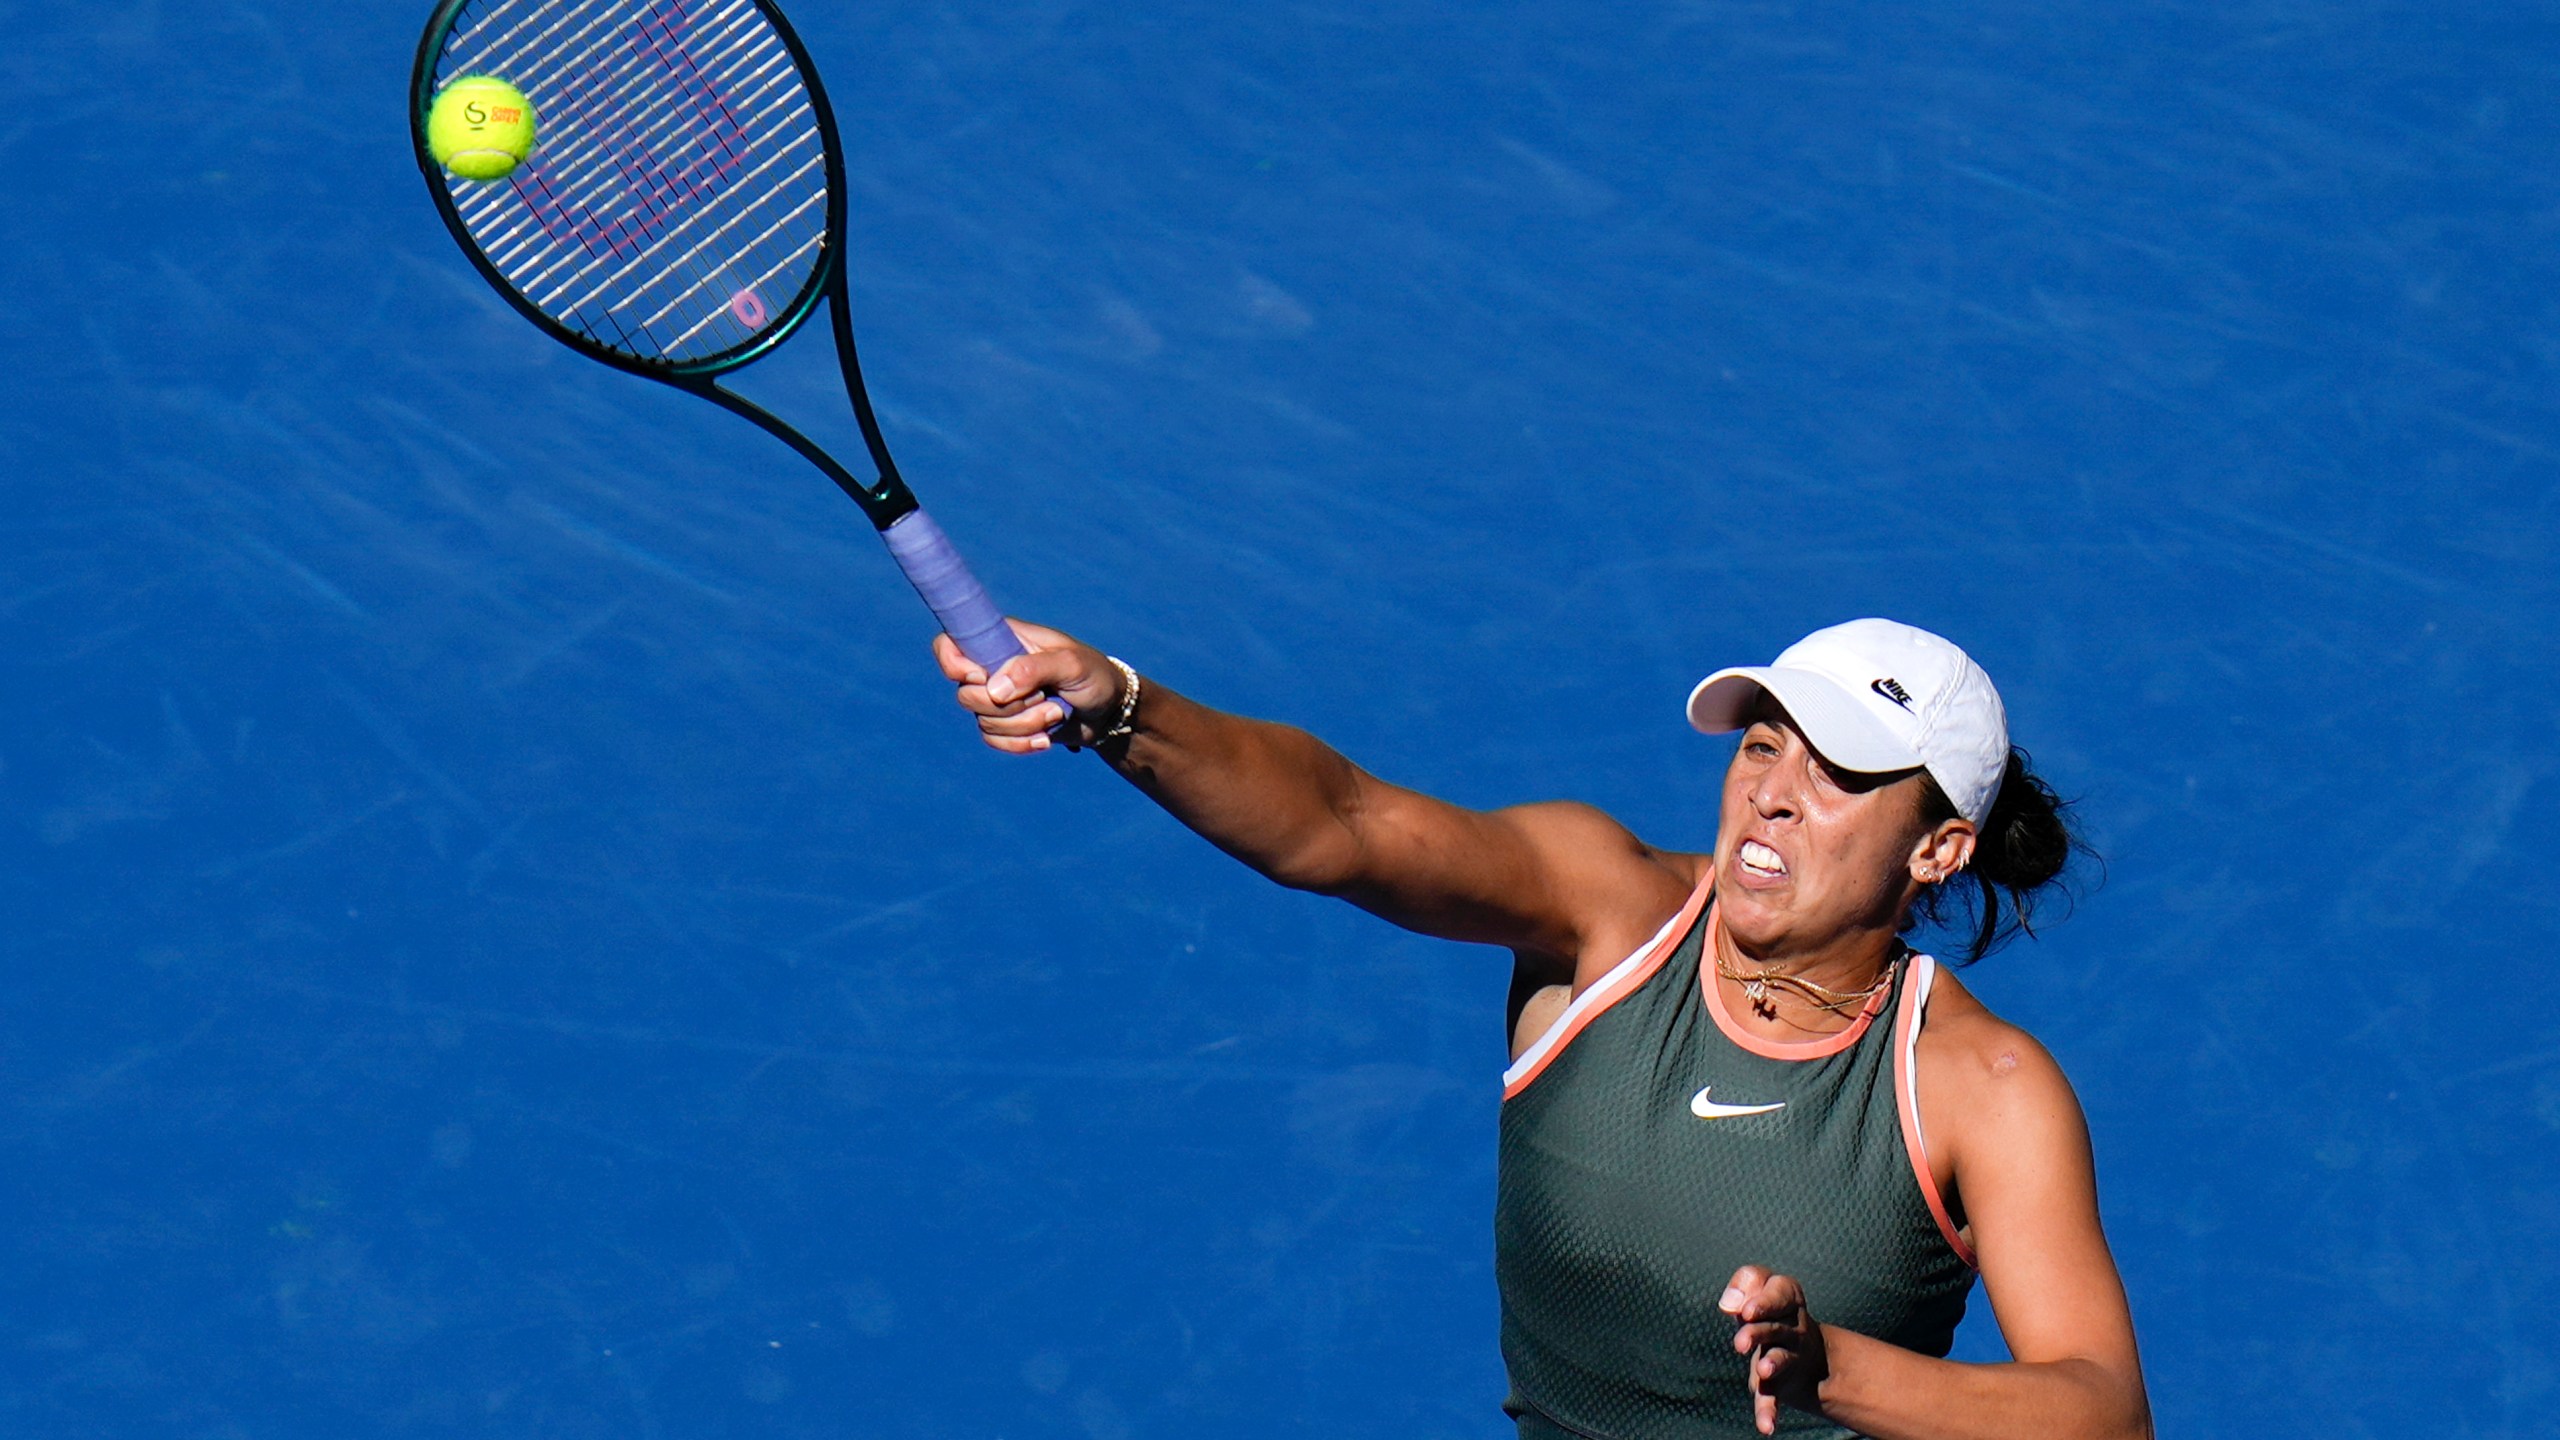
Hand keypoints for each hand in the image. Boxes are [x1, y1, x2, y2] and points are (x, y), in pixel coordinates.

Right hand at [934, 619, 1128, 753]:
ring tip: (1056, 713)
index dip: (953, 664)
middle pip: (966, 695)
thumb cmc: (1094, 676)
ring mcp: (999, 698)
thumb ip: (1033, 669)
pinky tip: (1045, 738)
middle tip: (1043, 698)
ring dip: (1023, 725)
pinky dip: (1020, 743)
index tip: (980, 678)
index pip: (949, 644)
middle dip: (1006, 707)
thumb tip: (994, 690)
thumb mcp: (1071, 664)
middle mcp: (993, 667)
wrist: (1109, 711)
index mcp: (1002, 640)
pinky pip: (994, 740)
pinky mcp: (1008, 724)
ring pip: (983, 722)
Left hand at [1721, 1265, 1829, 1434]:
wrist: (1807, 1352)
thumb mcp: (1759, 1286)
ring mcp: (1788, 1355)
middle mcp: (1792, 1327)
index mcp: (1787, 1298)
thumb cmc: (1769, 1307)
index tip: (1746, 1312)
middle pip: (1775, 1327)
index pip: (1780, 1294)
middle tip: (1740, 1342)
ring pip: (1780, 1359)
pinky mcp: (1779, 1382)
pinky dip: (1770, 1411)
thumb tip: (1729, 1303)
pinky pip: (1774, 1396)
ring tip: (1762, 1370)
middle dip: (1758, 1333)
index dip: (1763, 1302)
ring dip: (1772, 1364)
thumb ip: (1744, 1284)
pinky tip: (1766, 1427)